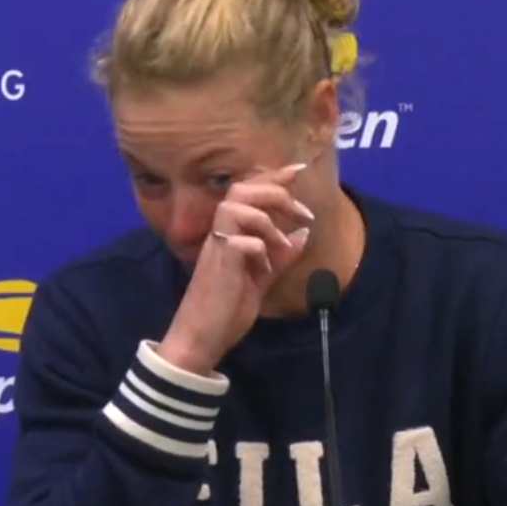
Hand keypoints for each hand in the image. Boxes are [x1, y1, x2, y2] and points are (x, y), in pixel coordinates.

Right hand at [159, 163, 312, 374]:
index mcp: (230, 234)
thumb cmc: (226, 308)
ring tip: (283, 245)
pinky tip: (265, 268)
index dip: (273, 177)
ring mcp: (217, 248)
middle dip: (275, 192)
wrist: (202, 336)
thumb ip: (281, 256)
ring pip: (237, 209)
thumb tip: (304, 232)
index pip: (248, 194)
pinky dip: (260, 248)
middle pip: (241, 191)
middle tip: (302, 211)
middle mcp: (220, 234)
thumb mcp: (262, 279)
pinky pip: (241, 242)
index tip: (298, 169)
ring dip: (267, 221)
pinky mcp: (219, 265)